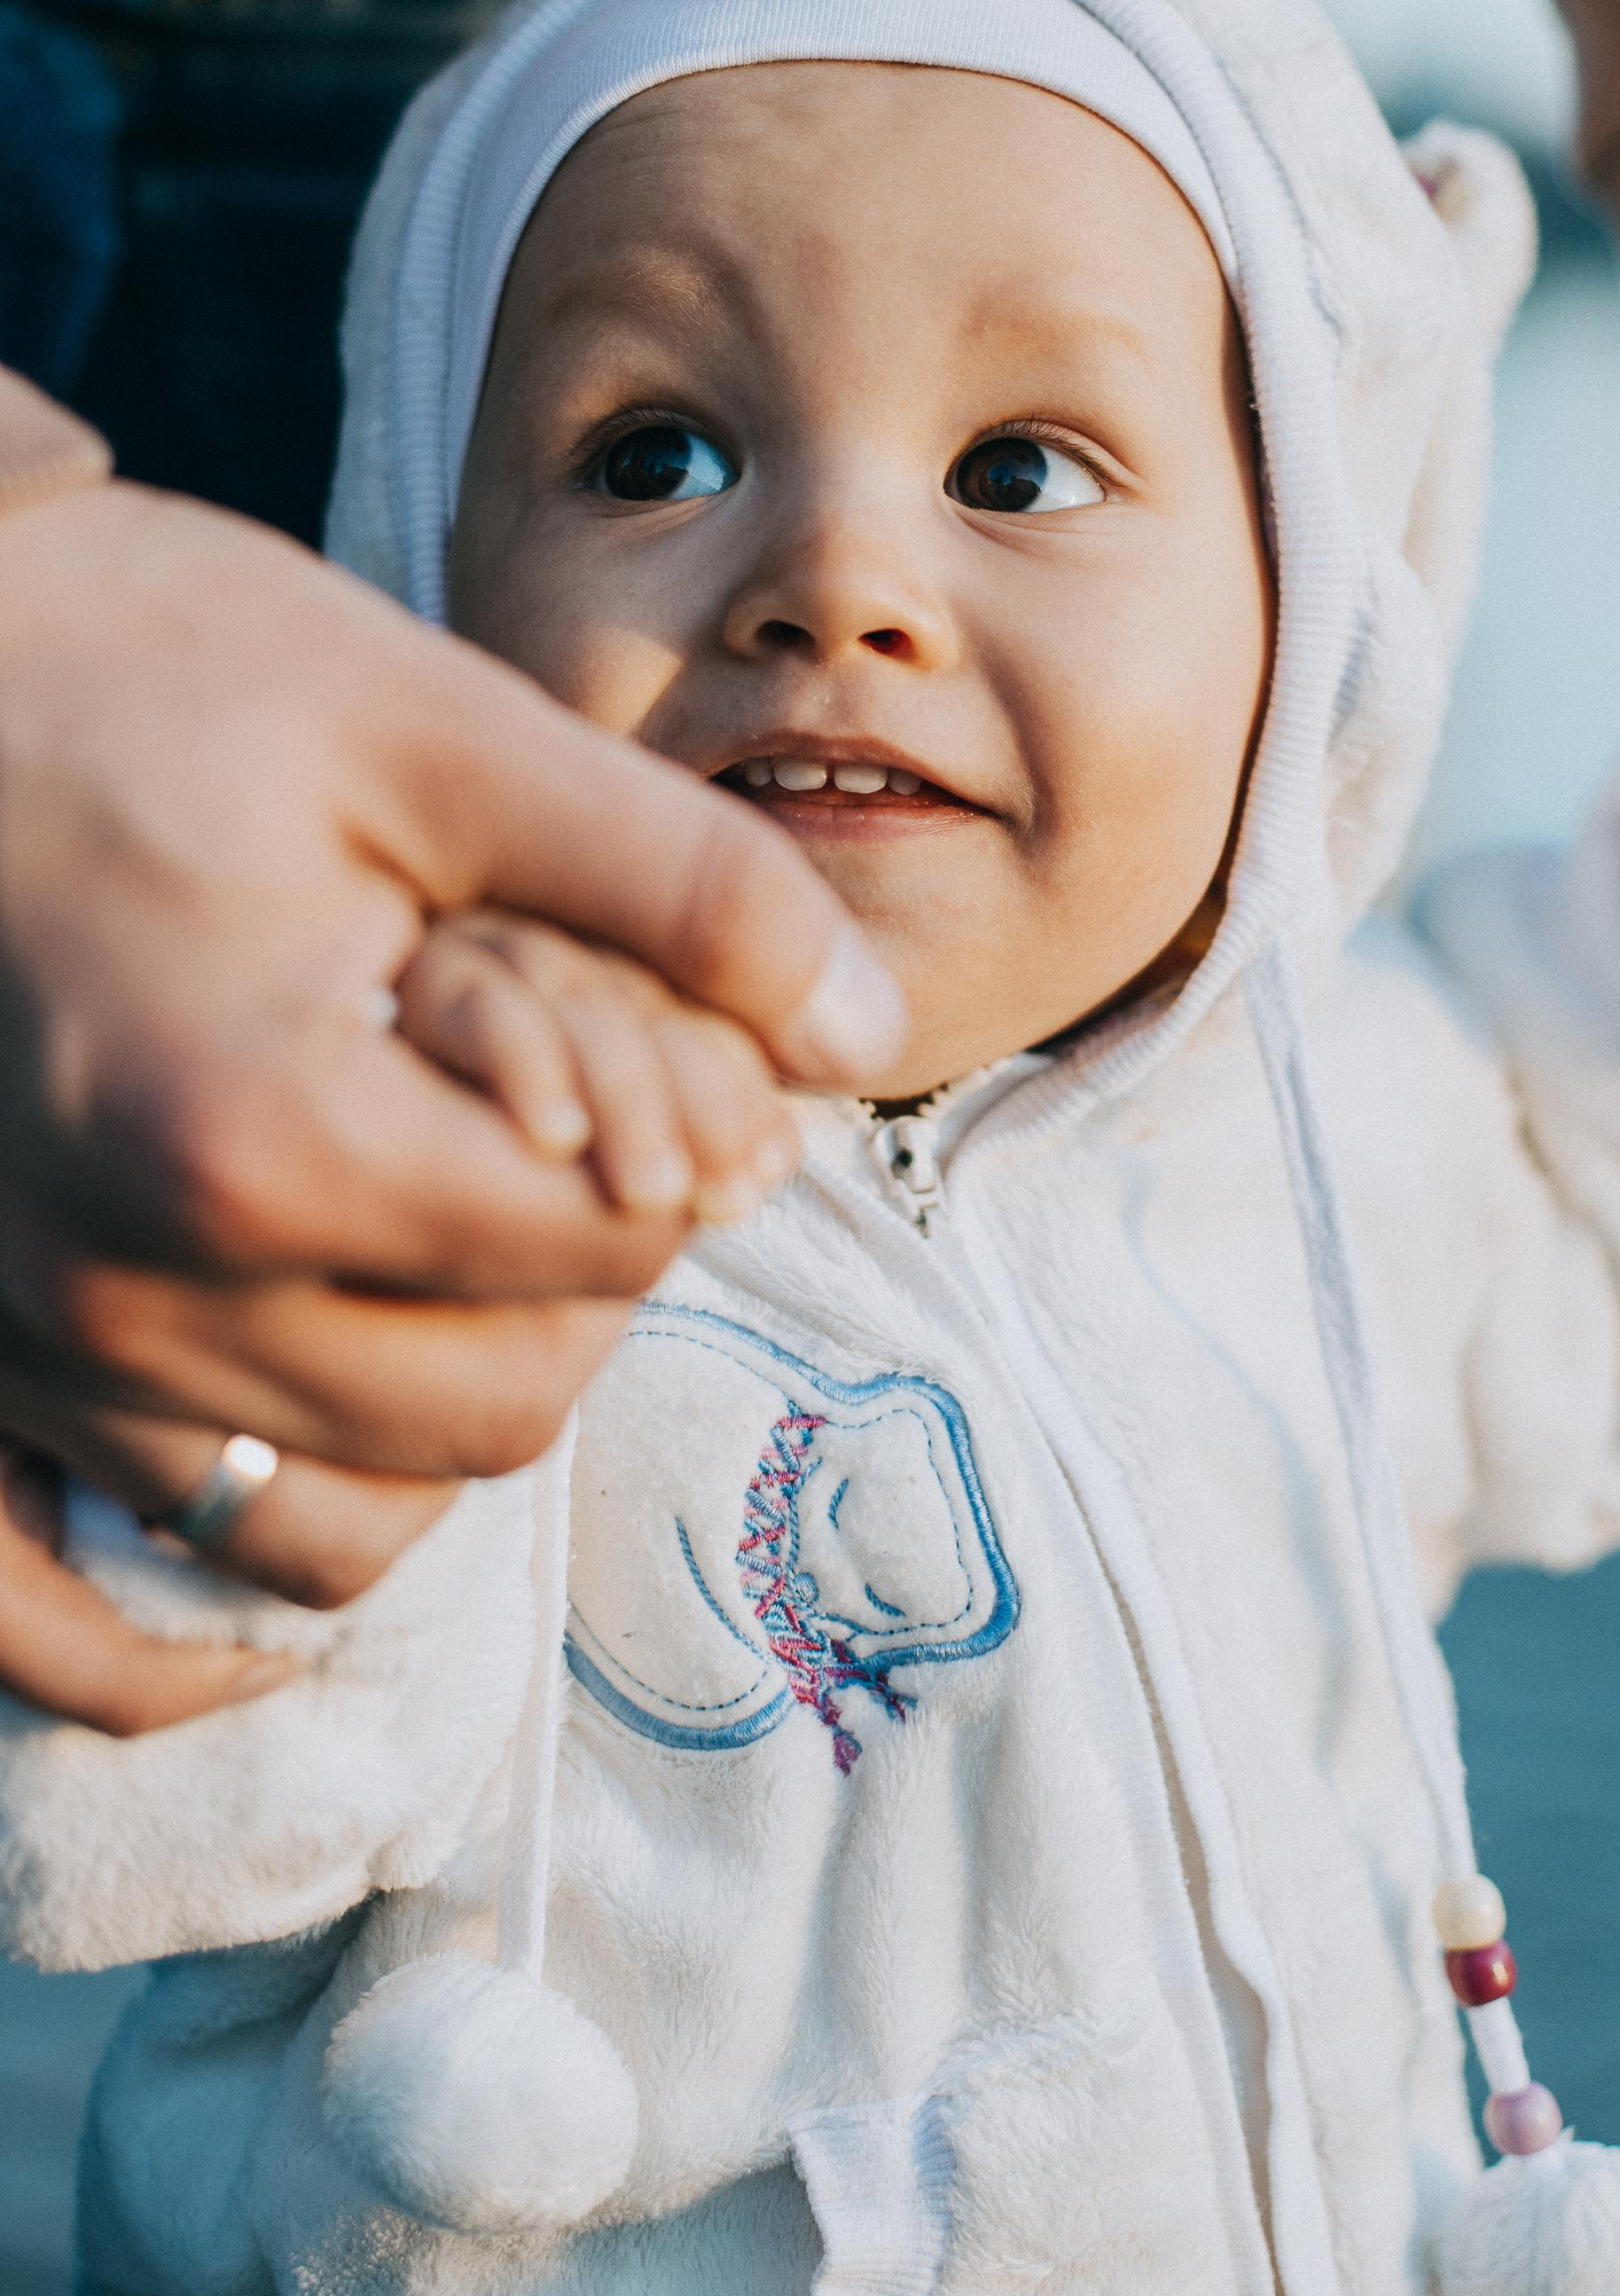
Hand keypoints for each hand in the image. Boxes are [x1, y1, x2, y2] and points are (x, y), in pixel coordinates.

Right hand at [0, 483, 903, 1732]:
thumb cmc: (148, 659)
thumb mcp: (440, 730)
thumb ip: (681, 887)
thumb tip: (860, 1028)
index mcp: (265, 1137)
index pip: (598, 1256)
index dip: (687, 1168)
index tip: (675, 1082)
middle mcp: (127, 1293)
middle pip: (491, 1412)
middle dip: (588, 1297)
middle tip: (584, 1162)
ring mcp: (16, 1352)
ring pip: (323, 1531)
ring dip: (434, 1429)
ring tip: (452, 1276)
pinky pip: (67, 1622)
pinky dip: (183, 1637)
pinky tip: (271, 1569)